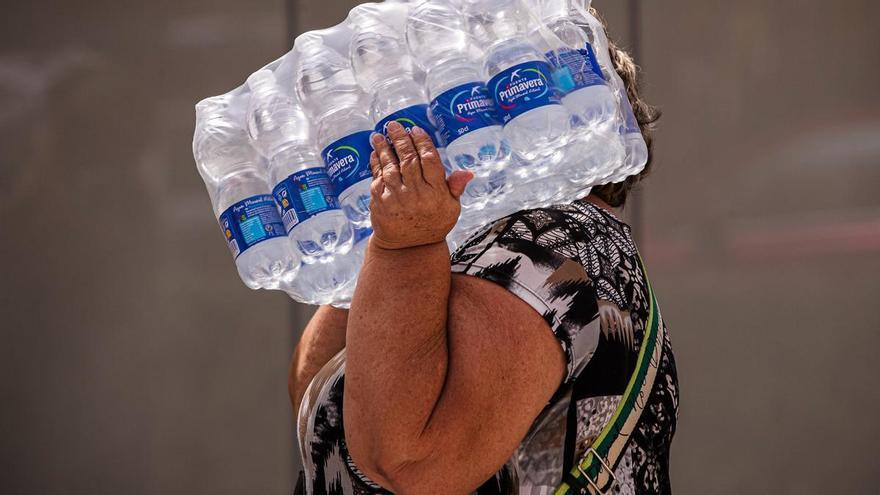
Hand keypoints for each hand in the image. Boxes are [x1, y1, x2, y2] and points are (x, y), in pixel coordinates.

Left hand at [368, 121, 472, 249]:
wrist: (409, 248)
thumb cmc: (433, 224)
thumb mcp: (451, 208)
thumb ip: (455, 188)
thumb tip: (467, 173)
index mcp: (436, 193)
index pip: (430, 161)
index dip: (422, 143)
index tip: (416, 130)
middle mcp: (417, 194)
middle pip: (409, 160)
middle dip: (401, 139)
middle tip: (395, 125)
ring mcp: (397, 198)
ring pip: (390, 167)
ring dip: (384, 148)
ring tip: (379, 135)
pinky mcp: (381, 203)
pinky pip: (378, 178)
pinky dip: (376, 164)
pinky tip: (375, 153)